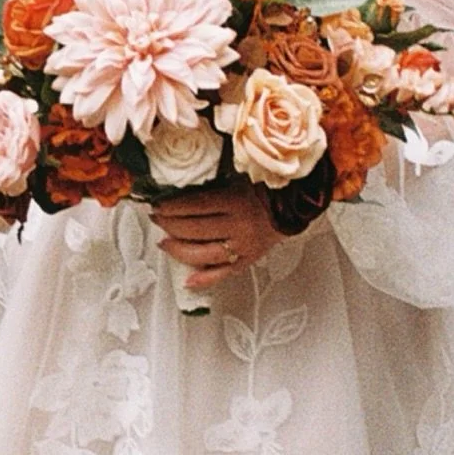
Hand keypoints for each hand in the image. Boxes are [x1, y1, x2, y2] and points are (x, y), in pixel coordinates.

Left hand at [149, 180, 281, 290]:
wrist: (297, 204)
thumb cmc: (265, 186)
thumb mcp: (239, 174)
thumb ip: (214, 178)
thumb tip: (181, 179)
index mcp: (236, 201)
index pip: (195, 205)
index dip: (172, 207)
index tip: (157, 205)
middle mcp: (239, 226)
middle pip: (194, 229)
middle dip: (169, 224)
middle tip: (156, 219)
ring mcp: (244, 247)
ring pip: (203, 254)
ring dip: (178, 250)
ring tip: (164, 243)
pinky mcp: (249, 260)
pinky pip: (224, 274)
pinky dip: (205, 280)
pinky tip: (187, 280)